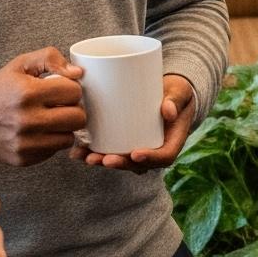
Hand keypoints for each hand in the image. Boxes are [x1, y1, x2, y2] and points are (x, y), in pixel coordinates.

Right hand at [0, 48, 87, 166]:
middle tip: (62, 105)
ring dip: (64, 127)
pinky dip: (51, 140)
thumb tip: (77, 73)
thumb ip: (50, 59)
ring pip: (69, 137)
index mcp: (28, 93)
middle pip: (78, 118)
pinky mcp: (24, 158)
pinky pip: (53, 151)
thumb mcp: (21, 64)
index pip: (74, 92)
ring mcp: (25, 143)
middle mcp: (27, 120)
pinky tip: (39, 131)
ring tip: (51, 118)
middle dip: (74, 109)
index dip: (72, 88)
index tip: (62, 89)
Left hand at [74, 74, 198, 172]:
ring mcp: (139, 147)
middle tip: (105, 159)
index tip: (135, 153)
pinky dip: (95, 152)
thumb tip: (168, 111)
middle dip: (120, 163)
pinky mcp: (125, 142)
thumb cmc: (176, 93)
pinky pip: (112, 151)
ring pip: (122, 161)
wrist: (169, 93)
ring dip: (103, 162)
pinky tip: (78, 151)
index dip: (150, 158)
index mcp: (172, 142)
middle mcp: (155, 150)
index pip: (164, 157)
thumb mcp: (179, 93)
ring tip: (85, 157)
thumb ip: (175, 100)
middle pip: (138, 164)